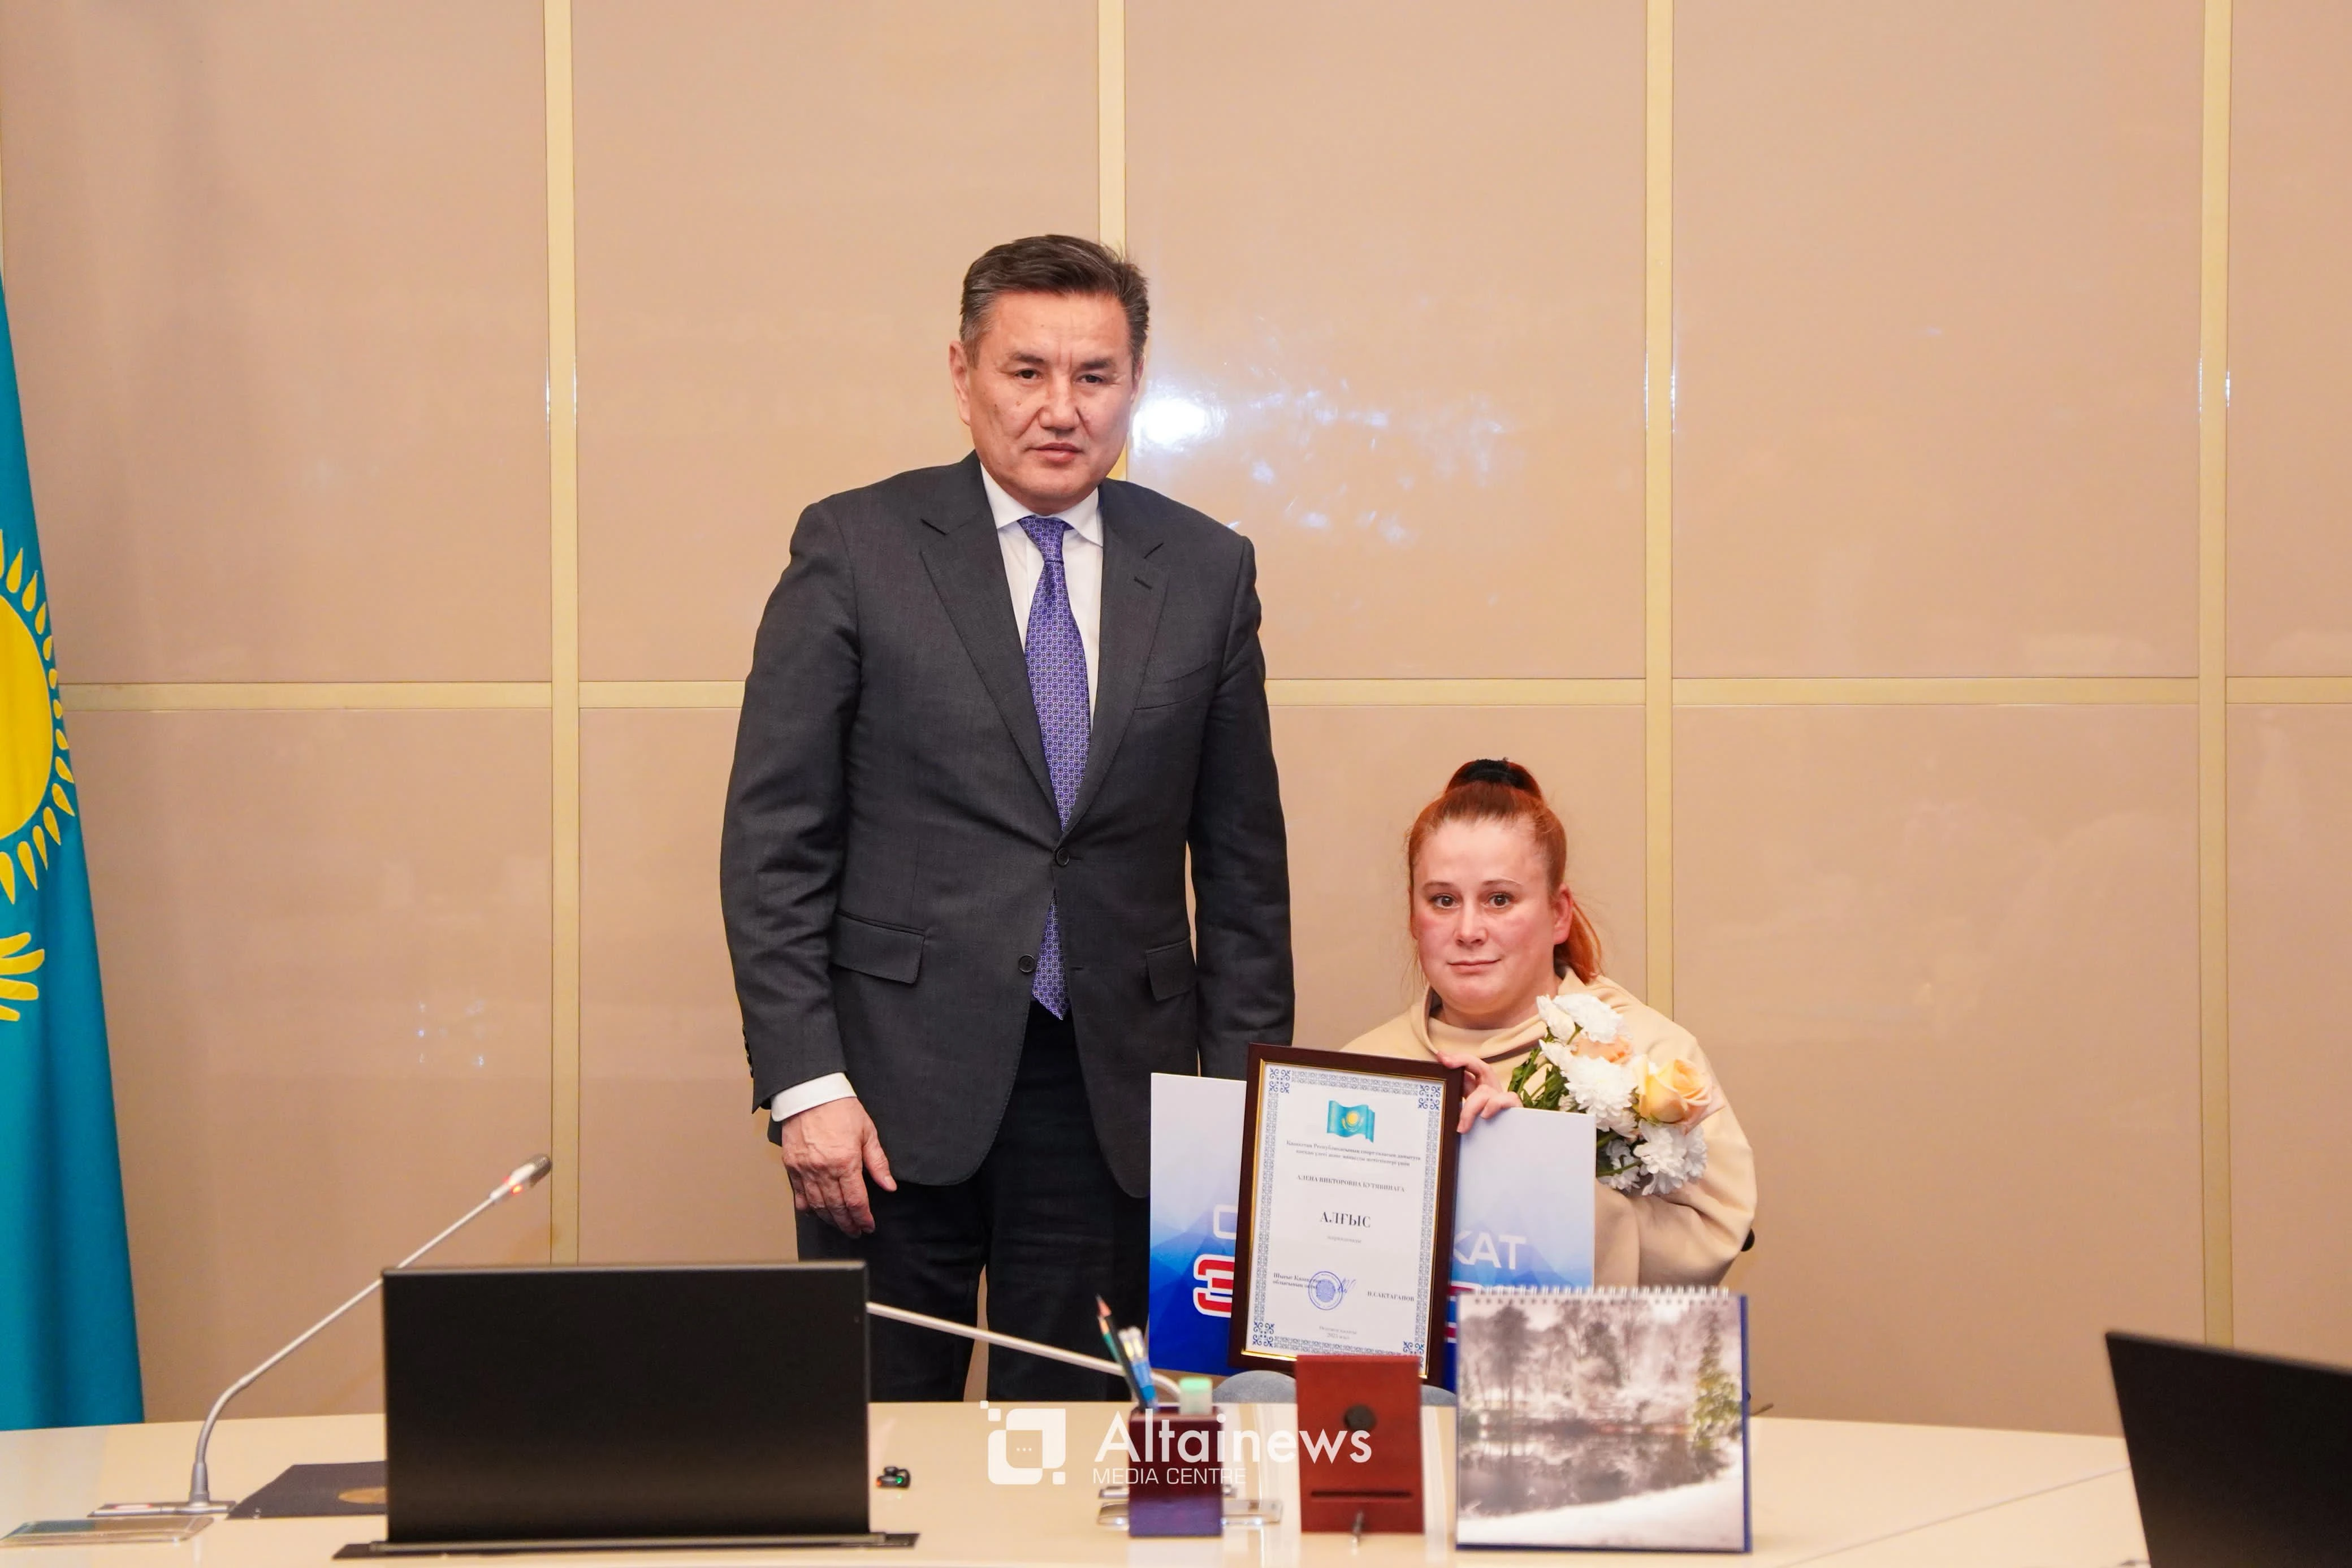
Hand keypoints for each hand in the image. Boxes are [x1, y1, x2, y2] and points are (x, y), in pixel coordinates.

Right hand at [779, 1096, 895, 1235]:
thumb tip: (889, 1186)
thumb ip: (878, 1163)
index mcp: (846, 1161)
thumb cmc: (840, 1108)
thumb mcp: (868, 1132)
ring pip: (817, 1206)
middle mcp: (824, 1169)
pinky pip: (798, 1195)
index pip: (856, 1201)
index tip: (868, 1226)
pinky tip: (816, 1214)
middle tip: (855, 1231)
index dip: (863, 1218)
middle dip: (848, 1224)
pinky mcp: (791, 1166)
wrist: (810, 1093)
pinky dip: (807, 1208)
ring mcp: (805, 1169)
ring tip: (840, 1225)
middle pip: (836, 1208)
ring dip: (830, 1220)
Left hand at [1428, 1046, 1517, 1133]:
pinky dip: (1495, 1104)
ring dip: (1470, 1108)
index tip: (1441, 1057)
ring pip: (1485, 1091)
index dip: (1457, 1059)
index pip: (1470, 1068)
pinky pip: (1507, 1098)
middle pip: (1482, 1067)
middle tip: (1447, 1063)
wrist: (1508, 1154)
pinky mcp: (1514, 1109)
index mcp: (1480, 1090)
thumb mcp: (1466, 1118)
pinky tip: (1485, 1115)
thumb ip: (1456, 1105)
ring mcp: (1503, 1099)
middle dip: (1463, 1061)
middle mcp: (1492, 1091)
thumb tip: (1435, 1098)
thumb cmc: (1482, 1134)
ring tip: (1462, 1127)